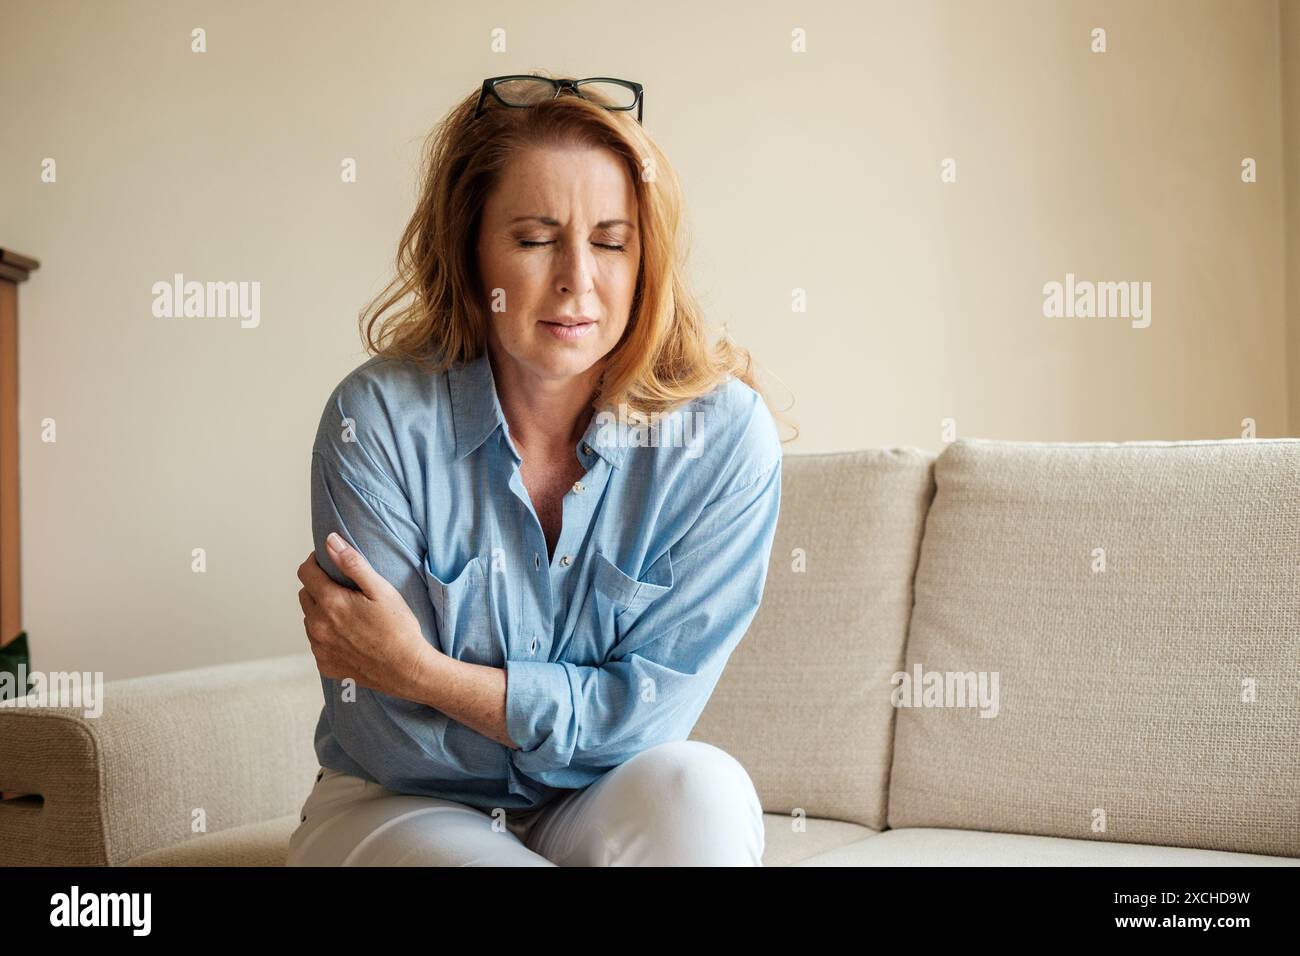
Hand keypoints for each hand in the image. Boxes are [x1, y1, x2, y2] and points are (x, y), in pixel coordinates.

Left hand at [296, 532, 440, 700]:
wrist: (408, 671)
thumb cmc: (399, 628)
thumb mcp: (381, 590)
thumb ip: (352, 564)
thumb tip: (330, 541)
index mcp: (330, 603)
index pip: (305, 573)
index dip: (316, 562)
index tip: (330, 562)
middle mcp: (317, 626)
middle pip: (305, 595)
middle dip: (319, 587)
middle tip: (345, 590)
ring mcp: (319, 648)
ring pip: (309, 619)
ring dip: (322, 612)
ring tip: (349, 615)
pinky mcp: (324, 665)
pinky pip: (317, 643)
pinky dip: (327, 636)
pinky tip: (349, 637)